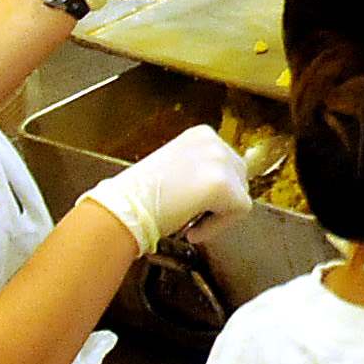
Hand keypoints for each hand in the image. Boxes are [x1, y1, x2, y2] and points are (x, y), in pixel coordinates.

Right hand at [82, 126, 251, 256]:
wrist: (122, 208)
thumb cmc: (141, 196)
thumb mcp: (176, 167)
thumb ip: (200, 169)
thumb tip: (224, 189)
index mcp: (201, 134)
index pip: (227, 164)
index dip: (213, 191)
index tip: (191, 204)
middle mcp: (214, 141)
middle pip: (240, 177)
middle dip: (222, 201)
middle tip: (192, 215)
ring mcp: (220, 160)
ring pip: (240, 196)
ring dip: (218, 214)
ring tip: (189, 220)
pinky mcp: (223, 185)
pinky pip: (238, 212)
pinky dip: (217, 226)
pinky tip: (191, 229)